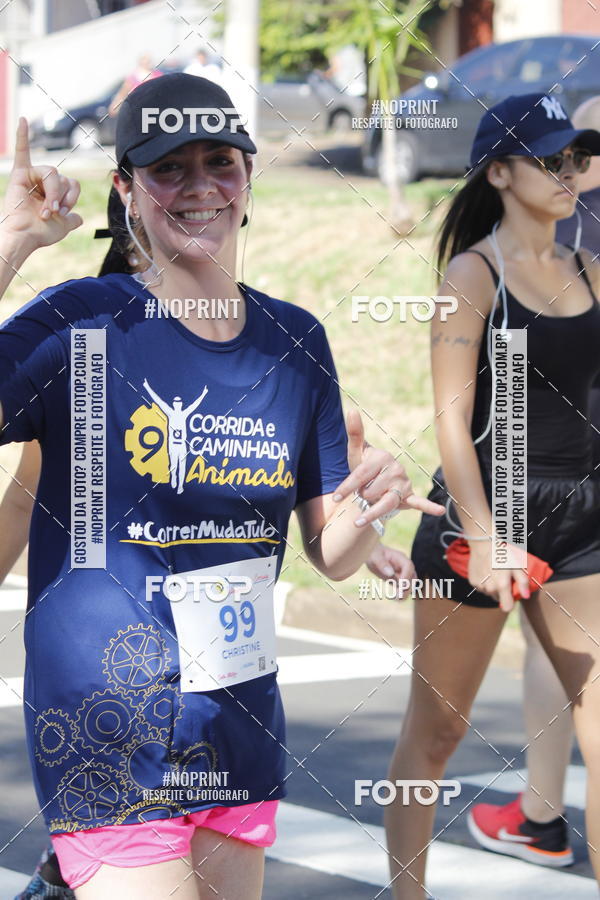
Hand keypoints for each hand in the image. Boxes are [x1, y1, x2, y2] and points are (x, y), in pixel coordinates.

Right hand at [0, 118, 81, 253]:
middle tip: (52, 213)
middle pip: (64, 178)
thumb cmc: (41, 233)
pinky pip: (22, 151)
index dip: (72, 197)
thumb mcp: (63, 225)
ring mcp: (32, 176)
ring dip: (53, 193)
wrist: (26, 237)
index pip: (73, 183)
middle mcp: (44, 182)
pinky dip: (22, 135)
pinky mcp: (20, 174)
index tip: (64, 214)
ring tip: (44, 209)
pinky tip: (22, 120)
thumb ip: (73, 219)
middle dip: (62, 197)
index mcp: (54, 191)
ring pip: (53, 173)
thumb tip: (77, 217)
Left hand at [332, 408, 444, 524]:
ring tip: (358, 521)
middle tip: (359, 494)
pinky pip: (420, 502)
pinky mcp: (409, 495)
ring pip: (386, 502)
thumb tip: (352, 410)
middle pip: (371, 491)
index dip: (347, 487)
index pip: (361, 475)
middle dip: (361, 497)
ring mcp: (404, 482)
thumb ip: (355, 433)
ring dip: (373, 512)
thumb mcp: (357, 452)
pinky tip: (439, 511)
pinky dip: (429, 507)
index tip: (335, 498)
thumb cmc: (364, 466)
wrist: (377, 479)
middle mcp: (396, 469)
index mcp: (382, 458)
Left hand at [366, 542, 415, 598]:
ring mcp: (401, 574)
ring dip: (405, 593)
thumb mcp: (375, 556)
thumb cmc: (373, 553)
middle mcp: (403, 566)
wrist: (372, 555)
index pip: (409, 566)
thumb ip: (382, 563)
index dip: (406, 575)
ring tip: (396, 599)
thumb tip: (390, 573)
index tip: (401, 584)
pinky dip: (399, 594)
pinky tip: (392, 598)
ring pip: (409, 585)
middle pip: (412, 577)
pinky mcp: (397, 580)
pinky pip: (402, 589)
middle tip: (399, 596)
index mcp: (400, 558)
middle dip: (408, 587)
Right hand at [467, 541, 529, 612]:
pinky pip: (481, 588)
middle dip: (502, 592)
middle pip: (498, 599)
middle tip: (503, 578)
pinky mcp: (472, 582)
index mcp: (502, 586)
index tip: (512, 593)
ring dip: (492, 587)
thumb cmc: (503, 554)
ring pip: (489, 593)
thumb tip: (526, 597)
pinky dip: (484, 583)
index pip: (507, 607)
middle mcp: (489, 588)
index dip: (511, 602)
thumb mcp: (516, 566)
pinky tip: (486, 572)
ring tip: (494, 574)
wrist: (483, 544)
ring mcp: (479, 586)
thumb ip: (522, 583)